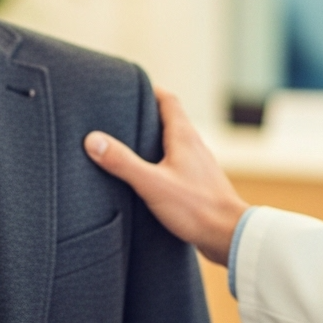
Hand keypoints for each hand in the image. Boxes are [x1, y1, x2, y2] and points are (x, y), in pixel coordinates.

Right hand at [83, 88, 246, 265]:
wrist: (229, 236)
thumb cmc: (195, 208)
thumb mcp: (151, 184)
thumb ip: (122, 162)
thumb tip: (93, 140)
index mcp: (184, 136)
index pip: (168, 100)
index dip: (149, 90)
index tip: (129, 86)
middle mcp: (194, 145)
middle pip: (170, 119)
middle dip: (146, 114)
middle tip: (122, 114)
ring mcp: (199, 164)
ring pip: (174, 142)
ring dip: (154, 139)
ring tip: (130, 143)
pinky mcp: (200, 183)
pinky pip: (178, 162)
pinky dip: (162, 160)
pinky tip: (150, 175)